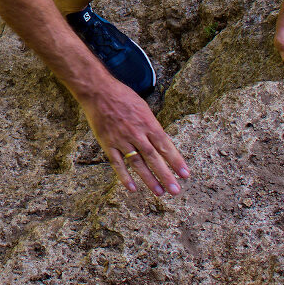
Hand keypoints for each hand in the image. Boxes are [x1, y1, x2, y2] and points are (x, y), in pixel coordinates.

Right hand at [83, 82, 189, 196]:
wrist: (98, 91)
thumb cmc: (123, 97)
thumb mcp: (143, 108)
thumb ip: (152, 127)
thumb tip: (162, 144)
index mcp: (148, 123)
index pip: (165, 146)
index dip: (176, 161)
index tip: (185, 175)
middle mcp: (136, 133)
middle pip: (153, 158)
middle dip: (165, 175)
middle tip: (175, 190)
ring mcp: (121, 139)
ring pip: (137, 163)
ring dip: (149, 179)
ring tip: (159, 192)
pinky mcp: (107, 143)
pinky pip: (117, 163)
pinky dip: (124, 176)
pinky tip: (132, 188)